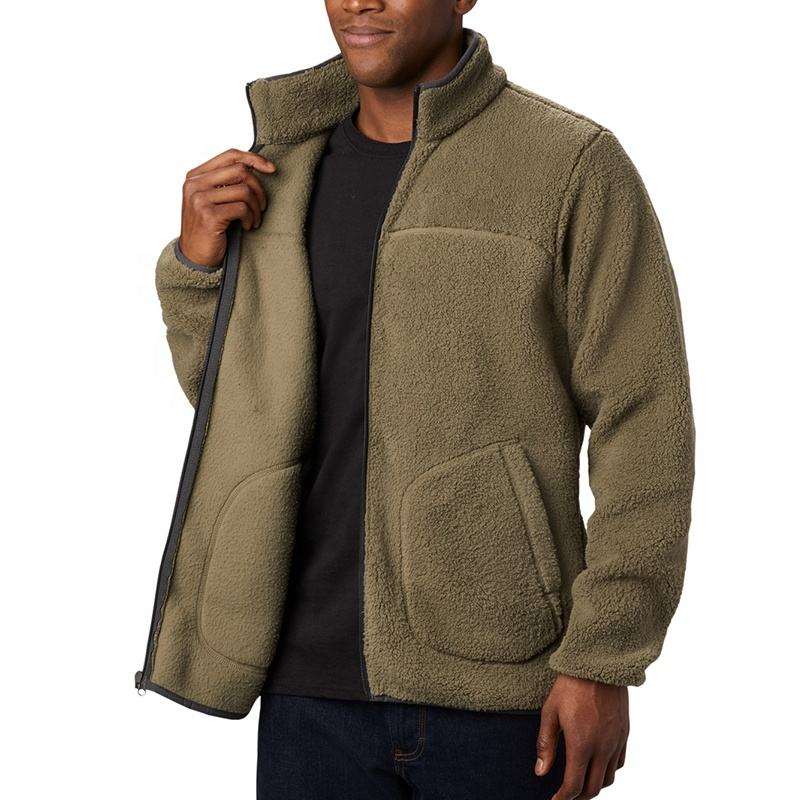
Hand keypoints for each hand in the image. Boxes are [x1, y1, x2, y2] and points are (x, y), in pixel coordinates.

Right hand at [179, 148, 275, 267]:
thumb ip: (223, 183)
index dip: (254, 159)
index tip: (271, 169)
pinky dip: (250, 218)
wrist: (194, 257)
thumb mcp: (211, 200)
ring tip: (254, 220)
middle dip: (259, 189)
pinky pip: (242, 208)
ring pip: (244, 191)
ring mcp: (199, 199)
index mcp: (195, 176)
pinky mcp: (208, 215)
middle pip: (240, 171)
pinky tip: (247, 227)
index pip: (230, 155)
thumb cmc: (208, 229)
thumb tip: (253, 168)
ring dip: (256, 208)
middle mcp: (194, 184)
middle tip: (262, 206)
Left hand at [536, 675, 628, 798]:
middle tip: (565, 794)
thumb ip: (545, 744)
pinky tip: (597, 764)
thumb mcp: (550, 712)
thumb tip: (540, 772)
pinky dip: (609, 771)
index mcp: (582, 744)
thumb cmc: (570, 685)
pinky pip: (620, 762)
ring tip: (581, 781)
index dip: (562, 798)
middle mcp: (603, 747)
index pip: (574, 786)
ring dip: (595, 785)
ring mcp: (617, 741)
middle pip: (594, 787)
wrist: (598, 664)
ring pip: (610, 778)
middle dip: (579, 796)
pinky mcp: (625, 733)